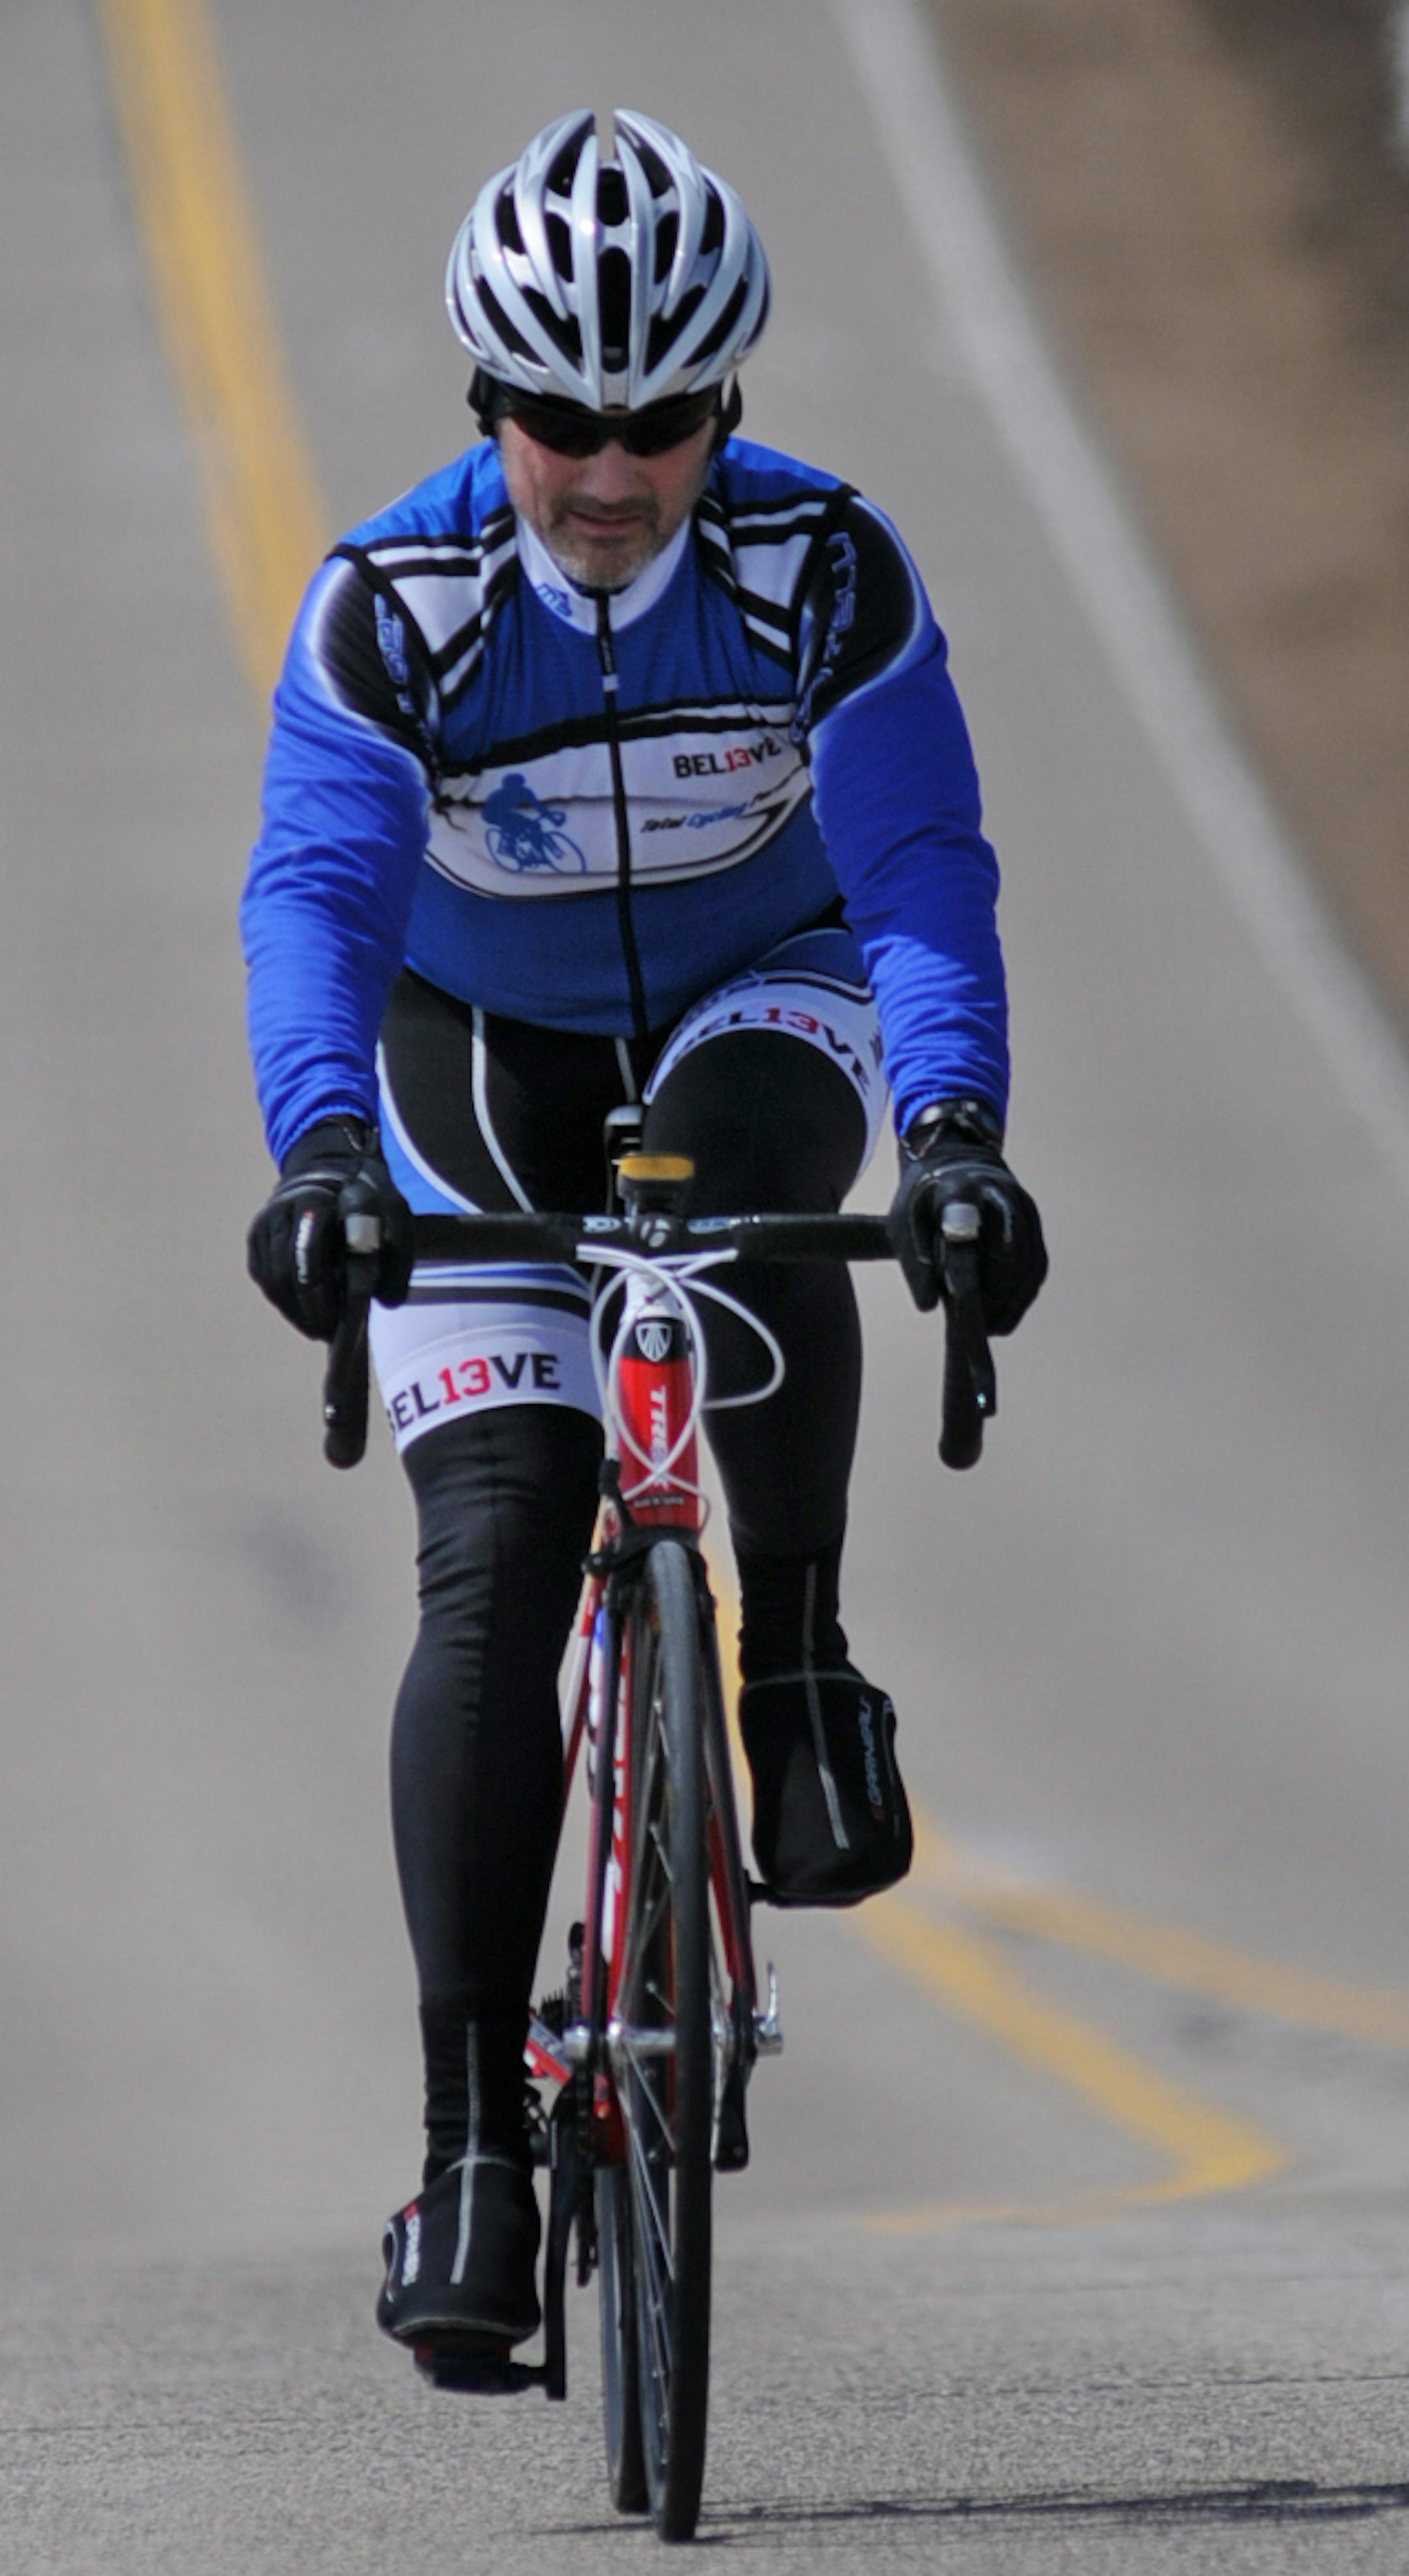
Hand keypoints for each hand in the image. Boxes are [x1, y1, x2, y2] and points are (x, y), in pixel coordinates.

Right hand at [247, 1117, 413, 1338]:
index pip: (310, 1252)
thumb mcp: (395, 1211)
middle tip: (330, 1334)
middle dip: (311, 1308)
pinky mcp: (257, 1238)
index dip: (323, 1294)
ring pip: (273, 1278)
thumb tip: (387, 1300)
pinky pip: (265, 1277)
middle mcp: (283, 1208)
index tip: (341, 1321)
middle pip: (288, 1272)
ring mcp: (266, 1222)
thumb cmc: (369, 1198)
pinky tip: (305, 1316)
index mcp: (317, 1197)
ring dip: (296, 1309)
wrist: (332, 1168)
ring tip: (320, 1329)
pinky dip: (284, 1301)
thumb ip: (397, 1250)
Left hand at [887, 1099, 1046, 1332]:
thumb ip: (915, 1262)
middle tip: (970, 1323)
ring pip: (1026, 1267)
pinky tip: (999, 1322)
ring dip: (1007, 1303)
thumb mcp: (904, 1224)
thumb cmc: (925, 1203)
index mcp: (959, 1186)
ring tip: (983, 1330)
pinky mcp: (1036, 1230)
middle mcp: (1002, 1193)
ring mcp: (1025, 1211)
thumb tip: (928, 1306)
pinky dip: (1019, 1300)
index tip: (962, 1279)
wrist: (960, 1168)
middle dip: (990, 1292)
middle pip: (1006, 1251)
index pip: (962, 1208)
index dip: (964, 1240)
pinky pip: (1035, 1271)